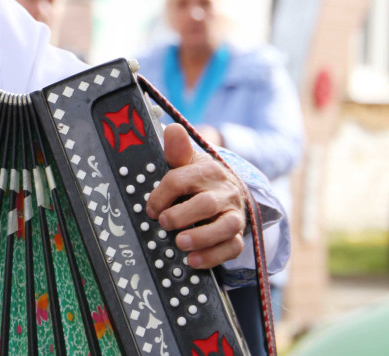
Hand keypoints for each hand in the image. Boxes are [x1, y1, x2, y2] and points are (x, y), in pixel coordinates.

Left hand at [145, 124, 247, 268]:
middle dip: (182, 215)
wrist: (230, 189)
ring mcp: (234, 214)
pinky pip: (233, 248)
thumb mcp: (188, 161)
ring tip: (180, 243)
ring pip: (226, 227)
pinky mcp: (238, 234)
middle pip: (207, 204)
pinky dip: (213, 256)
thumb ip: (178, 149)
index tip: (150, 208)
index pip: (182, 179)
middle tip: (164, 223)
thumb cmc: (200, 177)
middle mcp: (224, 192)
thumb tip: (172, 129)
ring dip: (202, 237)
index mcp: (207, 171)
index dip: (162, 194)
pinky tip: (193, 261)